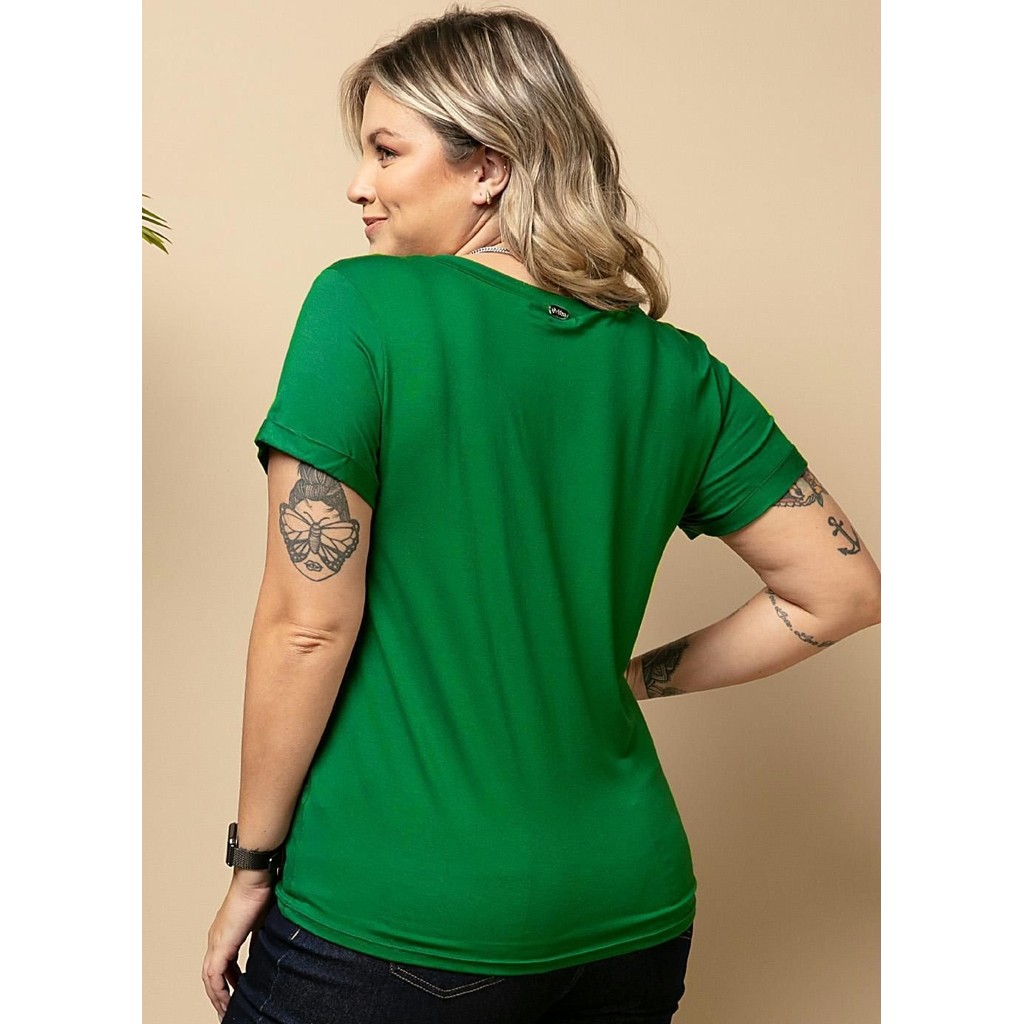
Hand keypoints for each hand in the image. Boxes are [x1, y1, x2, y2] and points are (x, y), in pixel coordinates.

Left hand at [202, 873, 275, 1019]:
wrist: (255, 879)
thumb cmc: (260, 891)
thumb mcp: (261, 923)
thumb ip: (258, 939)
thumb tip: (261, 954)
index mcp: (224, 933)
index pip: (222, 964)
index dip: (228, 980)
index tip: (236, 992)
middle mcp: (216, 939)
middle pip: (211, 975)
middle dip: (219, 994)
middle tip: (227, 1009)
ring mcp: (216, 942)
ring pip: (210, 978)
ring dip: (217, 997)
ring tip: (226, 1011)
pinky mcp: (221, 945)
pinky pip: (214, 976)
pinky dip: (219, 991)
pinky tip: (226, 1001)